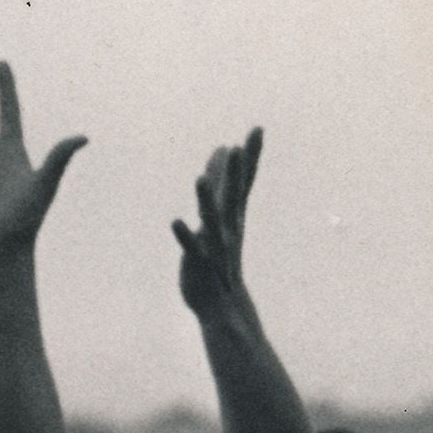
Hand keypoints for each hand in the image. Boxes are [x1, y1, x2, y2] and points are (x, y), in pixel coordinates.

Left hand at [172, 128, 264, 314]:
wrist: (222, 303)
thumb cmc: (219, 255)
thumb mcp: (222, 217)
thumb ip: (222, 183)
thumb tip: (222, 151)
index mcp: (234, 215)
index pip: (245, 181)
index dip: (251, 156)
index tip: (257, 129)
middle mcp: (229, 227)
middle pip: (233, 195)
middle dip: (234, 173)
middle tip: (236, 147)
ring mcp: (216, 245)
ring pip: (211, 219)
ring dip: (206, 200)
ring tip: (199, 179)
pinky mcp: (200, 262)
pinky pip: (192, 248)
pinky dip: (185, 235)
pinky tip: (175, 221)